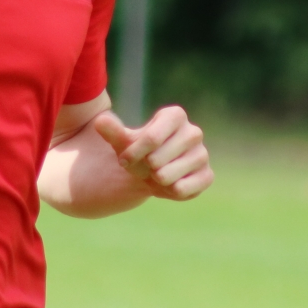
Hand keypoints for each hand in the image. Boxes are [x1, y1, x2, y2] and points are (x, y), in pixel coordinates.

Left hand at [92, 106, 212, 200]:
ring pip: (172, 174)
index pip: (155, 135)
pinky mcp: (207, 175)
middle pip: (162, 156)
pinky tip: (168, 186)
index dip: (138, 150)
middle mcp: (193, 132)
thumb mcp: (122, 142)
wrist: (150, 173)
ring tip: (155, 175)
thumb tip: (100, 121)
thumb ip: (112, 131)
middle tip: (142, 167)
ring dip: (157, 179)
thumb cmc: (138, 153)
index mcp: (175, 116)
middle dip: (146, 166)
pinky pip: (186, 188)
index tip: (125, 158)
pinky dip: (172, 191)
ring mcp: (202, 154)